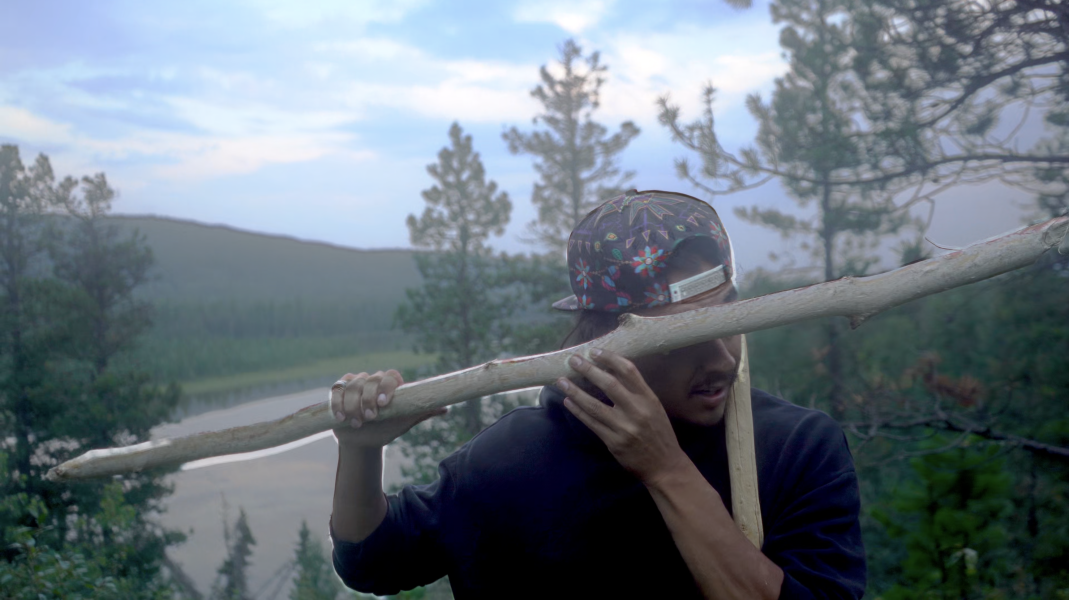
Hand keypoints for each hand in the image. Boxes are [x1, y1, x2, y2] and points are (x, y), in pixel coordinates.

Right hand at [330, 370, 444, 448]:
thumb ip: (422, 412)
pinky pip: (336, 391)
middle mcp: (372, 379)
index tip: (384, 404)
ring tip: (357, 423)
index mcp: (390, 383)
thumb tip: (446, 408)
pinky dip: (337, 404)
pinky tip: (341, 417)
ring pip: (351, 386)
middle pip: (369, 380)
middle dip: (368, 399)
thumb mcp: (404, 421)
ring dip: (353, 405)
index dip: (386, 387)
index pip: (390, 376)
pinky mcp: (338, 390)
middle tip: (370, 417)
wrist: (364, 439)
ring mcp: (354, 383)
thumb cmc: (386, 428)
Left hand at [558, 349, 689, 485]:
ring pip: (594, 405)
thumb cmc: (659, 433)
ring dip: (575, 391)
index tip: (594, 351)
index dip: (610, 358)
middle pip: (609, 384)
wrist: (665, 466)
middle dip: (588, 370)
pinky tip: (568, 401)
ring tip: (561, 381)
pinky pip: (591, 423)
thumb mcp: (654, 407)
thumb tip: (609, 371)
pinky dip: (578, 411)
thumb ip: (636, 392)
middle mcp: (637, 411)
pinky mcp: (613, 442)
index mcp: (648, 399)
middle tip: (573, 360)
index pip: (628, 371)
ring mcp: (624, 427)